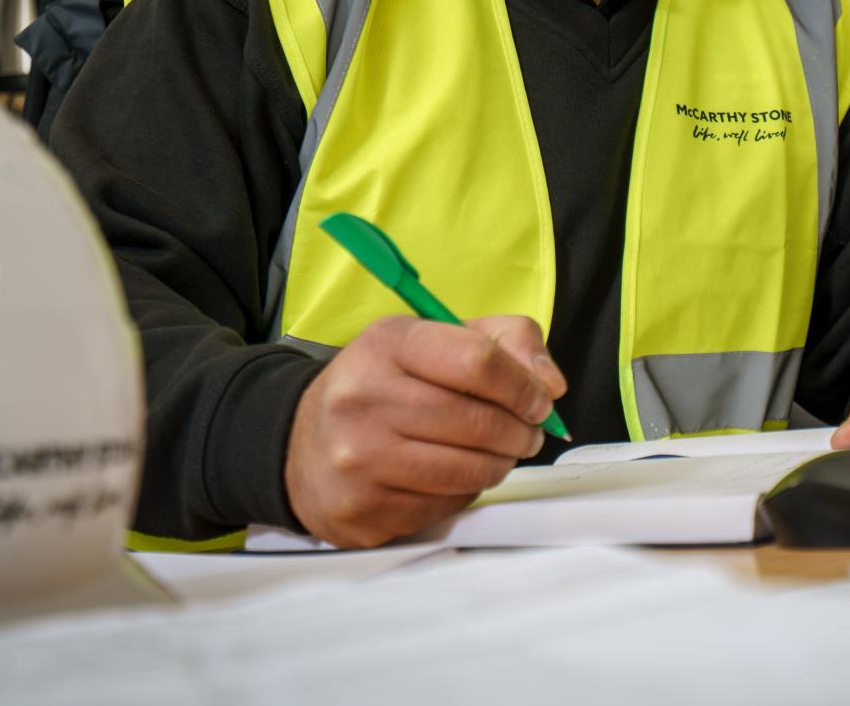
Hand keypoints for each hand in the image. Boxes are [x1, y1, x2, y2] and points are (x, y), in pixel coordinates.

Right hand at [285, 315, 566, 547]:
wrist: (299, 444)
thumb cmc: (380, 386)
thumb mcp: (431, 340)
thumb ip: (504, 341)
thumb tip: (550, 383)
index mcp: (386, 345)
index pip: (477, 361)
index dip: (523, 385)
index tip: (539, 399)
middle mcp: (364, 399)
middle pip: (479, 422)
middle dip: (521, 431)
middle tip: (529, 432)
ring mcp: (359, 460)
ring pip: (468, 470)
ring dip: (500, 464)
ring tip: (499, 453)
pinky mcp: (363, 510)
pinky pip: (445, 506)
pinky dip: (465, 492)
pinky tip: (456, 475)